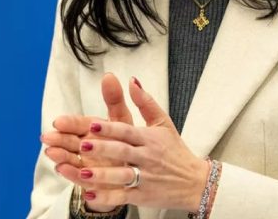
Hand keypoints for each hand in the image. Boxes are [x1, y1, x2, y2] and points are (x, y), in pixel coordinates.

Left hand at [56, 77, 209, 211]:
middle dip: (103, 148)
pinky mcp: (143, 196)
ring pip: (122, 175)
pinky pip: (123, 197)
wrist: (195, 182)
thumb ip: (146, 102)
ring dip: (102, 175)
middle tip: (83, 145)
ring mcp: (145, 178)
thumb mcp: (164, 123)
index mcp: (150, 138)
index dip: (111, 128)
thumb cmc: (175, 150)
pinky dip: (108, 197)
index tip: (93, 125)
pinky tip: (90, 195)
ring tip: (83, 173)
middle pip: (123, 152)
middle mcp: (147, 157)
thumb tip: (132, 80)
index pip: (128, 131)